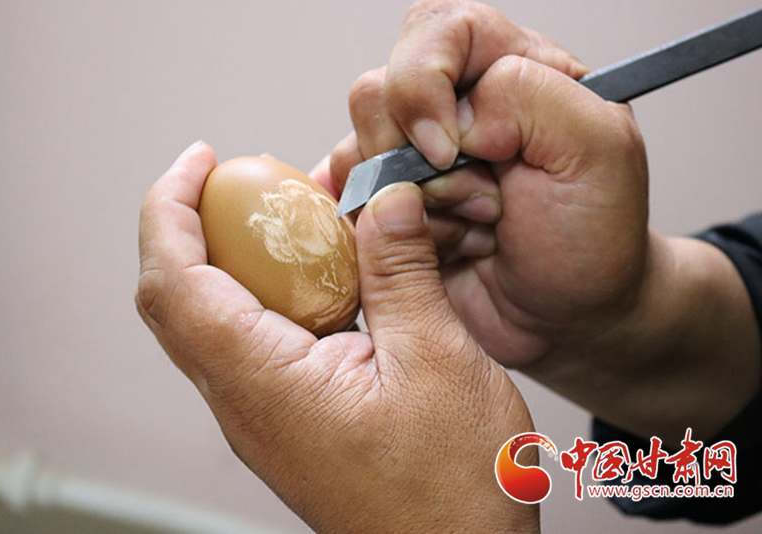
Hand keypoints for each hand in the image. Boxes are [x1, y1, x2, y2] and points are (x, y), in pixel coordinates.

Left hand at [137, 142, 538, 531]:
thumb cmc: (453, 490)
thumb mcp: (439, 362)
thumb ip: (402, 272)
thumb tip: (384, 197)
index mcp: (266, 385)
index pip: (174, 283)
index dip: (169, 209)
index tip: (199, 159)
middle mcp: (247, 402)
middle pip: (181, 297)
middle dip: (196, 223)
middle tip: (242, 177)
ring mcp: (264, 414)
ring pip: (217, 317)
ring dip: (242, 256)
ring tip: (294, 216)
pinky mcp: (289, 417)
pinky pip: (258, 340)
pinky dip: (277, 290)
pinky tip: (329, 273)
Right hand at [327, 0, 758, 443]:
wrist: (568, 320)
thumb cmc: (594, 239)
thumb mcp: (599, 150)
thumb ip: (528, 94)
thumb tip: (450, 115)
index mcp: (512, 68)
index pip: (439, 29)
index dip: (425, 83)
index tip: (449, 149)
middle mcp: (455, 105)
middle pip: (380, 90)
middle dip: (418, 160)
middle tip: (483, 203)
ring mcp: (414, 158)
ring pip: (355, 150)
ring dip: (409, 206)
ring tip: (471, 231)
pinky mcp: (388, 207)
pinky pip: (348, 200)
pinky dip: (381, 234)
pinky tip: (436, 247)